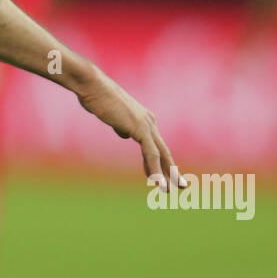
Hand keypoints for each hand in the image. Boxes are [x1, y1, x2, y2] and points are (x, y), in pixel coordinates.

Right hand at [74, 70, 186, 189]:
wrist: (93, 86)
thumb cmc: (97, 97)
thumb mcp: (112, 115)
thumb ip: (121, 126)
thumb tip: (125, 134)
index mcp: (144, 118)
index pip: (156, 145)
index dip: (162, 162)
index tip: (165, 177)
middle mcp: (149, 121)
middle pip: (164, 151)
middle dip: (173, 170)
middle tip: (183, 186)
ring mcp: (146, 125)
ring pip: (161, 154)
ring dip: (166, 174)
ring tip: (169, 190)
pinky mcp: (140, 129)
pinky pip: (151, 154)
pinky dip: (154, 169)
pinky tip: (156, 182)